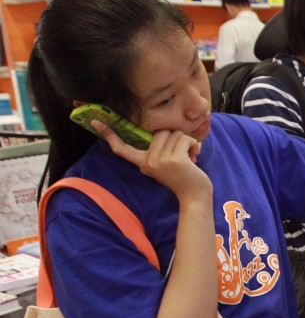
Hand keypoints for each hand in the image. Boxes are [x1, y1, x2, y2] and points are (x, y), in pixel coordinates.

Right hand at [93, 120, 209, 200]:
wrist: (194, 196)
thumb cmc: (183, 178)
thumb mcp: (164, 165)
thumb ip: (158, 151)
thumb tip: (162, 133)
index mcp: (142, 163)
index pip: (122, 149)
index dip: (109, 135)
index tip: (95, 121)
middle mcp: (148, 162)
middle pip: (160, 132)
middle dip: (175, 138)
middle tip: (182, 153)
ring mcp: (160, 160)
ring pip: (174, 133)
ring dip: (186, 142)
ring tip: (190, 156)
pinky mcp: (174, 159)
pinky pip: (184, 138)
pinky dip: (193, 144)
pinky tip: (195, 155)